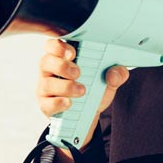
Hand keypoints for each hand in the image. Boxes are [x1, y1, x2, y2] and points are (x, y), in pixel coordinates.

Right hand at [35, 38, 129, 160]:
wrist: (89, 116)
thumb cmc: (93, 91)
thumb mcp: (108, 81)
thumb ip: (117, 74)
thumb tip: (114, 73)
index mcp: (63, 58)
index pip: (53, 46)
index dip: (58, 47)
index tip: (72, 53)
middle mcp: (50, 71)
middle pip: (45, 61)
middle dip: (62, 66)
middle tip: (78, 73)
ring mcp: (45, 89)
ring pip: (46, 84)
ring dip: (65, 86)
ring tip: (82, 91)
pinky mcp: (45, 106)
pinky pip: (46, 103)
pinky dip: (58, 103)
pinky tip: (69, 103)